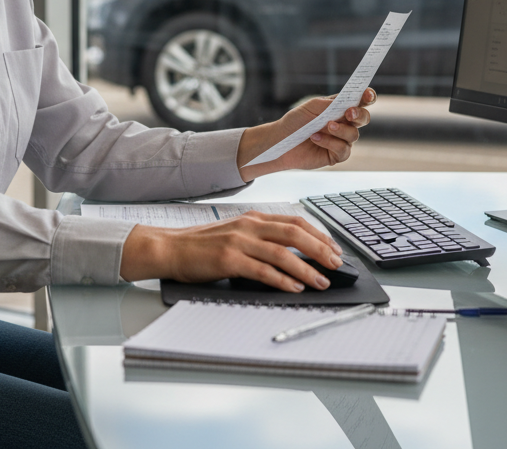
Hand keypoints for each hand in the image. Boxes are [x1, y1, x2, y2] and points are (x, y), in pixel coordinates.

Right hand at [120, 211, 345, 291]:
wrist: (170, 248)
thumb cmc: (202, 245)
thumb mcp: (235, 234)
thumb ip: (260, 239)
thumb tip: (292, 254)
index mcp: (253, 218)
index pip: (294, 222)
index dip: (319, 235)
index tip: (334, 248)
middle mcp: (249, 226)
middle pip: (295, 234)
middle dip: (321, 249)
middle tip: (336, 264)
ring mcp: (239, 242)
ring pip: (283, 253)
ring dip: (307, 268)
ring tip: (321, 281)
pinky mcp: (229, 260)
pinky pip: (263, 271)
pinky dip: (283, 280)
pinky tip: (295, 287)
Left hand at [235, 87, 375, 181]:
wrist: (281, 141)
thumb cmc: (296, 122)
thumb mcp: (311, 107)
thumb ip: (330, 104)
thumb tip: (347, 104)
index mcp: (340, 109)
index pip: (360, 101)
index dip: (368, 97)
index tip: (367, 94)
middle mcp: (344, 124)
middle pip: (363, 118)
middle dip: (359, 114)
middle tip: (348, 112)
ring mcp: (342, 140)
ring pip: (354, 134)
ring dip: (340, 130)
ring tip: (325, 127)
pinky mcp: (336, 155)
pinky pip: (343, 149)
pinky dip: (330, 142)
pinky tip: (316, 138)